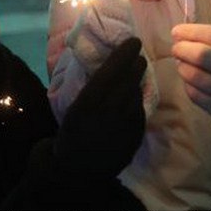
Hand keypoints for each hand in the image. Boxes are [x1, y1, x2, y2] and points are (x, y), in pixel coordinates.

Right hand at [54, 37, 146, 179]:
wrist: (76, 170)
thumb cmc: (70, 133)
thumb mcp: (72, 108)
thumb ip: (89, 87)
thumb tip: (106, 62)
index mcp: (87, 103)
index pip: (111, 71)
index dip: (124, 53)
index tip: (133, 40)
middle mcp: (108, 112)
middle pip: (129, 80)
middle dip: (136, 63)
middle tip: (139, 53)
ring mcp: (124, 125)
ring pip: (136, 94)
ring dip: (138, 81)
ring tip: (137, 72)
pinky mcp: (135, 136)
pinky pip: (140, 110)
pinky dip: (138, 100)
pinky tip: (133, 97)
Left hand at [172, 23, 210, 136]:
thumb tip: (185, 36)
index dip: (191, 31)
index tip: (177, 31)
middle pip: (202, 56)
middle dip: (182, 49)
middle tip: (177, 48)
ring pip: (195, 77)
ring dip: (182, 67)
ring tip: (182, 63)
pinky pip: (196, 96)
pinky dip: (188, 85)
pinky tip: (190, 80)